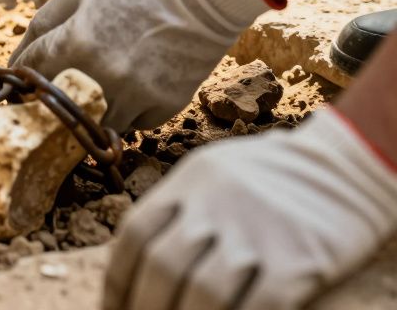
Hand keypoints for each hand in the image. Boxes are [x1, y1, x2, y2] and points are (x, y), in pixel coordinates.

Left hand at [10, 0, 268, 130]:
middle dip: (48, 103)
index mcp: (76, 43)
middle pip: (57, 110)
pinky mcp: (164, 108)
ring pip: (94, 124)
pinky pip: (131, 123)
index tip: (15, 83)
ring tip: (95, 87)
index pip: (29, 75)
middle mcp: (103, 77)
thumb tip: (15, 63)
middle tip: (47, 94)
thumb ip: (42, 25)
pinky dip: (125, 110)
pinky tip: (133, 83)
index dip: (18, 79)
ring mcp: (136, 97)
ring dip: (89, 111)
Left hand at [105, 109, 396, 309]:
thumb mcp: (212, 171)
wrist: (348, 165)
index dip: (117, 282)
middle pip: (162, 267)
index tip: (113, 308)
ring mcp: (258, 232)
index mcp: (188, 182)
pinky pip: (259, 307)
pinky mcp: (299, 260)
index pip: (134, 236)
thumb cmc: (272, 175)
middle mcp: (216, 205)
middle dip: (146, 307)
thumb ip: (176, 208)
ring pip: (204, 293)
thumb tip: (138, 261)